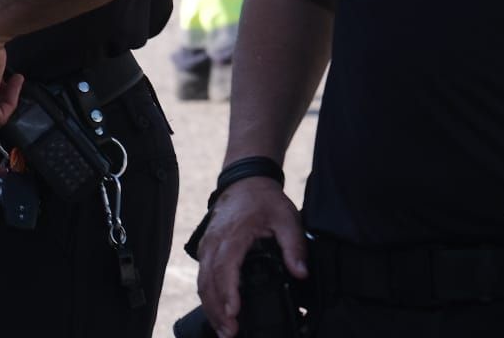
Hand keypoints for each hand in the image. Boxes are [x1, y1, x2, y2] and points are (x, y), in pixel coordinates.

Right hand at [195, 177, 306, 337]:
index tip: (234, 313)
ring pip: (203, 281)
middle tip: (230, 333)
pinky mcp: (207, 249)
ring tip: (224, 330)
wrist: (246, 181)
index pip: (225, 267)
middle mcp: (215, 242)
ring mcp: (208, 246)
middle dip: (218, 310)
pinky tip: (218, 313)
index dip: (228, 292)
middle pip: (209, 281)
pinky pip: (203, 276)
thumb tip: (300, 273)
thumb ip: (294, 246)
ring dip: (211, 307)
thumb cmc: (264, 200)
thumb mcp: (286, 218)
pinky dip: (208, 296)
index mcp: (233, 234)